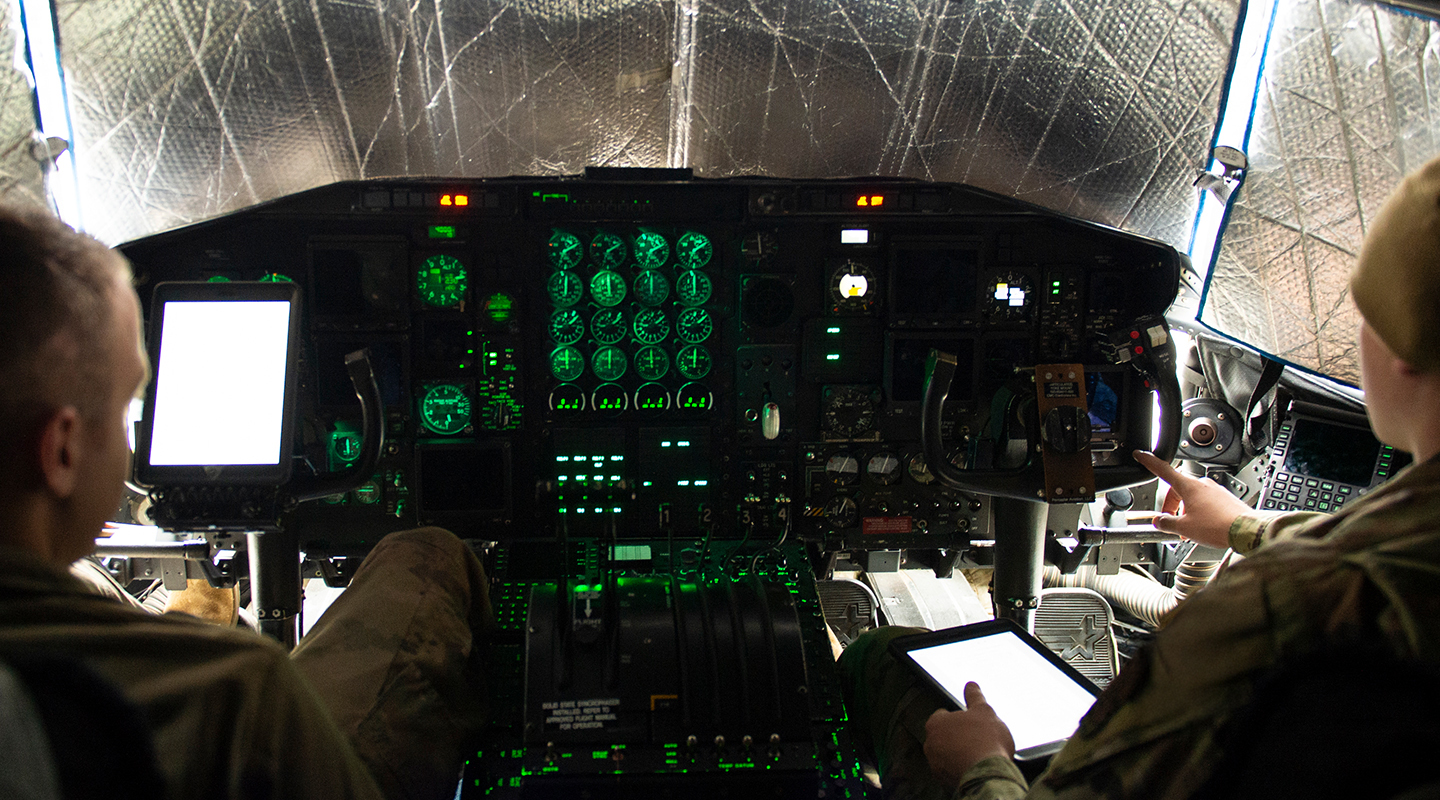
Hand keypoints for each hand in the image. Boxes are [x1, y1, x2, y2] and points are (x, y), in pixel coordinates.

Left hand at [923, 682, 1015, 788]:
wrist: (988, 773)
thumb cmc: (985, 740)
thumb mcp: (984, 711)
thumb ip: (975, 697)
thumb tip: (971, 685)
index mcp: (935, 723)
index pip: (943, 715)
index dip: (959, 718)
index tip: (971, 723)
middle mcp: (930, 743)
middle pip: (944, 736)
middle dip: (958, 737)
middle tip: (977, 739)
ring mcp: (935, 764)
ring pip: (947, 754)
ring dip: (958, 753)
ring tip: (978, 754)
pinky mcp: (943, 780)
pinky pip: (951, 770)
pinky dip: (960, 768)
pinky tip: (975, 766)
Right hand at [1133, 450, 1248, 549]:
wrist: (1246, 531)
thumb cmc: (1218, 527)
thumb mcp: (1184, 528)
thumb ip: (1167, 523)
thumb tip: (1159, 521)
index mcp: (1189, 487)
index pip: (1163, 470)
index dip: (1149, 462)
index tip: (1141, 455)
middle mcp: (1203, 485)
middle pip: (1178, 490)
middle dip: (1172, 505)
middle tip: (1171, 522)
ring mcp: (1216, 491)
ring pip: (1193, 497)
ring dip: (1187, 511)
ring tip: (1189, 529)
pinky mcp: (1226, 499)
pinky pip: (1207, 502)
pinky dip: (1200, 512)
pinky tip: (1203, 527)